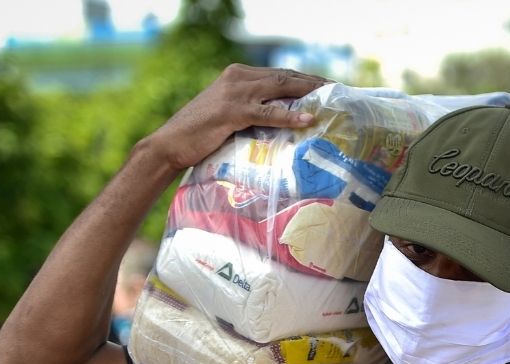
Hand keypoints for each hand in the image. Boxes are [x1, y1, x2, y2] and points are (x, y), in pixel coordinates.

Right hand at [146, 64, 327, 172]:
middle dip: (313, 83)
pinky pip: (267, 112)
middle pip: (284, 77)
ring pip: (279, 88)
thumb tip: (284, 117)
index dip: (306, 79)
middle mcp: (237, 78)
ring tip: (330, 99)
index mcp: (238, 75)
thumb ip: (254, 109)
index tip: (328, 87)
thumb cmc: (202, 134)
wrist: (171, 143)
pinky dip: (288, 115)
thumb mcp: (231, 114)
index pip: (279, 74)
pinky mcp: (231, 112)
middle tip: (338, 91)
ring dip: (308, 92)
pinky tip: (307, 119)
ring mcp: (234, 93)